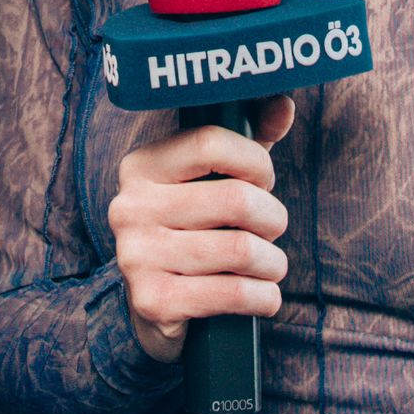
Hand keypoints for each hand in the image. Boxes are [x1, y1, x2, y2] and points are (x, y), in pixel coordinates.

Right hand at [107, 97, 295, 364]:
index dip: (255, 161)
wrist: (157, 309)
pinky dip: (264, 297)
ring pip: (241, 249)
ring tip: (270, 266)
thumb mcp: (215, 181)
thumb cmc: (197, 230)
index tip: (265, 180)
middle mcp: (130, 207)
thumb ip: (250, 139)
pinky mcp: (153, 301)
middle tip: (271, 230)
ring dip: (273, 263)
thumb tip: (283, 104)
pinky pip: (234, 293)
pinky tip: (263, 296)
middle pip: (236, 199)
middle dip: (273, 218)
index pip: (210, 142)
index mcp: (141, 167)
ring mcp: (136, 256)